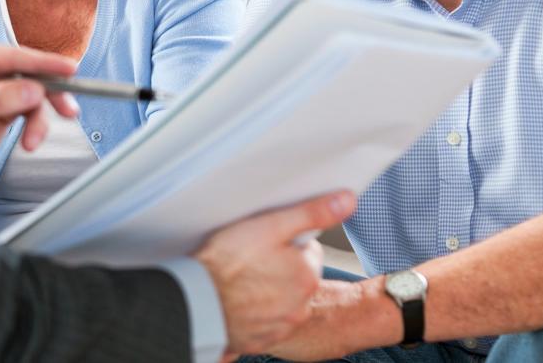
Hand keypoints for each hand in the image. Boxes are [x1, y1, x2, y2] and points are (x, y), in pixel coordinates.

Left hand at [0, 39, 78, 173]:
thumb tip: (34, 89)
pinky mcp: (7, 102)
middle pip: (30, 72)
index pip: (13, 56)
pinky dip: (35, 125)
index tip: (69, 69)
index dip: (44, 63)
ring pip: (35, 93)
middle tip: (68, 109)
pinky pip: (32, 109)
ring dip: (39, 119)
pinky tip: (30, 141)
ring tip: (33, 141)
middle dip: (49, 94)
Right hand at [195, 190, 356, 356]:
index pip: (309, 250)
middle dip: (279, 267)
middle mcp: (300, 306)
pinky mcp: (261, 340)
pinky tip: (237, 300)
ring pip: (282, 300)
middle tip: (251, 260)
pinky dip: (255, 312)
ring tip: (242, 280)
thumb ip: (312, 213)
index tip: (265, 242)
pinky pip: (266, 321)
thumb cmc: (226, 263)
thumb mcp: (270, 225)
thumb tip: (347, 201)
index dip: (286, 242)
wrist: (195, 300)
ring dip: (268, 290)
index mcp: (307, 275)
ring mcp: (280, 326)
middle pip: (297, 276)